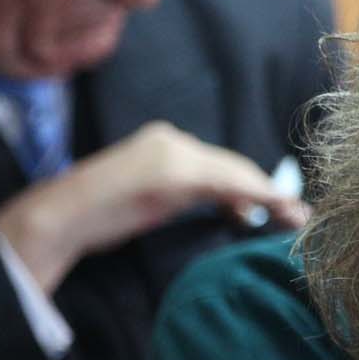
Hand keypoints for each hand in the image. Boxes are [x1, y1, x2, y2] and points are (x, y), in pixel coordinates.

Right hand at [0, 122, 308, 291]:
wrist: (61, 219)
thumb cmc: (103, 217)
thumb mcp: (155, 201)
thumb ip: (190, 195)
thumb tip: (235, 207)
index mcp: (167, 144)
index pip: (224, 165)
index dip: (256, 186)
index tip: (281, 208)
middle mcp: (173, 141)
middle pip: (235, 167)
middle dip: (269, 192)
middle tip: (297, 217)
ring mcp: (172, 154)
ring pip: (235, 174)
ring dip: (268, 196)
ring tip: (293, 218)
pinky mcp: (171, 174)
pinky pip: (224, 184)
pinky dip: (254, 196)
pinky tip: (274, 208)